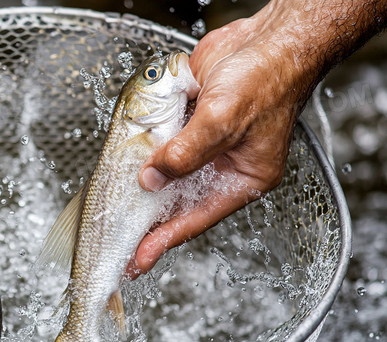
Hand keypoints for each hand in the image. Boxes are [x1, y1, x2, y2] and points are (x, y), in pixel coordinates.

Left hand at [127, 12, 312, 277]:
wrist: (269, 38)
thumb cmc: (266, 78)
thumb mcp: (223, 120)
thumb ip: (186, 153)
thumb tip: (151, 179)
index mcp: (243, 178)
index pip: (197, 218)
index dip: (165, 239)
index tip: (139, 259)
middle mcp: (223, 166)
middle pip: (180, 202)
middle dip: (151, 221)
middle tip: (121, 244)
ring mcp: (205, 146)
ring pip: (169, 176)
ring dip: (145, 188)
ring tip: (117, 212)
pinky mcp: (189, 124)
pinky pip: (163, 146)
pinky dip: (145, 154)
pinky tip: (126, 165)